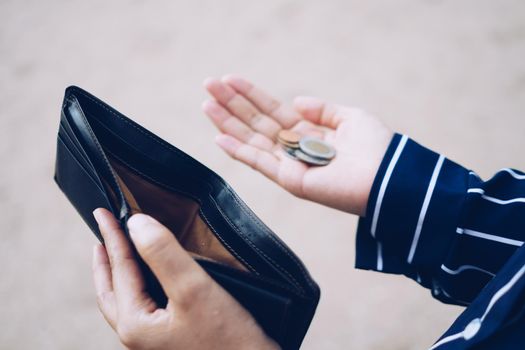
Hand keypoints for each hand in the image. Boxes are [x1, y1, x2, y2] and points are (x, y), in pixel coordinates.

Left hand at [91, 208, 277, 349]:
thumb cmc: (229, 340)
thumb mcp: (193, 288)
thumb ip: (163, 253)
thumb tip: (136, 224)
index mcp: (135, 324)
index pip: (120, 269)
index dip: (113, 236)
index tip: (102, 212)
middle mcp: (138, 337)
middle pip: (112, 291)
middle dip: (106, 261)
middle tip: (102, 234)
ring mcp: (154, 341)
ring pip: (126, 301)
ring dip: (120, 275)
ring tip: (118, 255)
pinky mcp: (171, 340)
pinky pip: (144, 308)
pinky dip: (140, 287)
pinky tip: (153, 279)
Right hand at [203, 76, 392, 215]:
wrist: (388, 178)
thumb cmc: (376, 148)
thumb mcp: (350, 117)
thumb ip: (322, 110)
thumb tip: (296, 101)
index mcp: (308, 133)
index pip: (272, 111)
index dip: (250, 95)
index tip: (229, 79)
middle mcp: (294, 149)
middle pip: (256, 122)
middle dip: (232, 104)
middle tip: (208, 85)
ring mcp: (289, 165)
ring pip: (251, 140)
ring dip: (227, 123)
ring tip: (206, 103)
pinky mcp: (290, 180)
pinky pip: (259, 163)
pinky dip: (237, 151)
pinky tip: (217, 136)